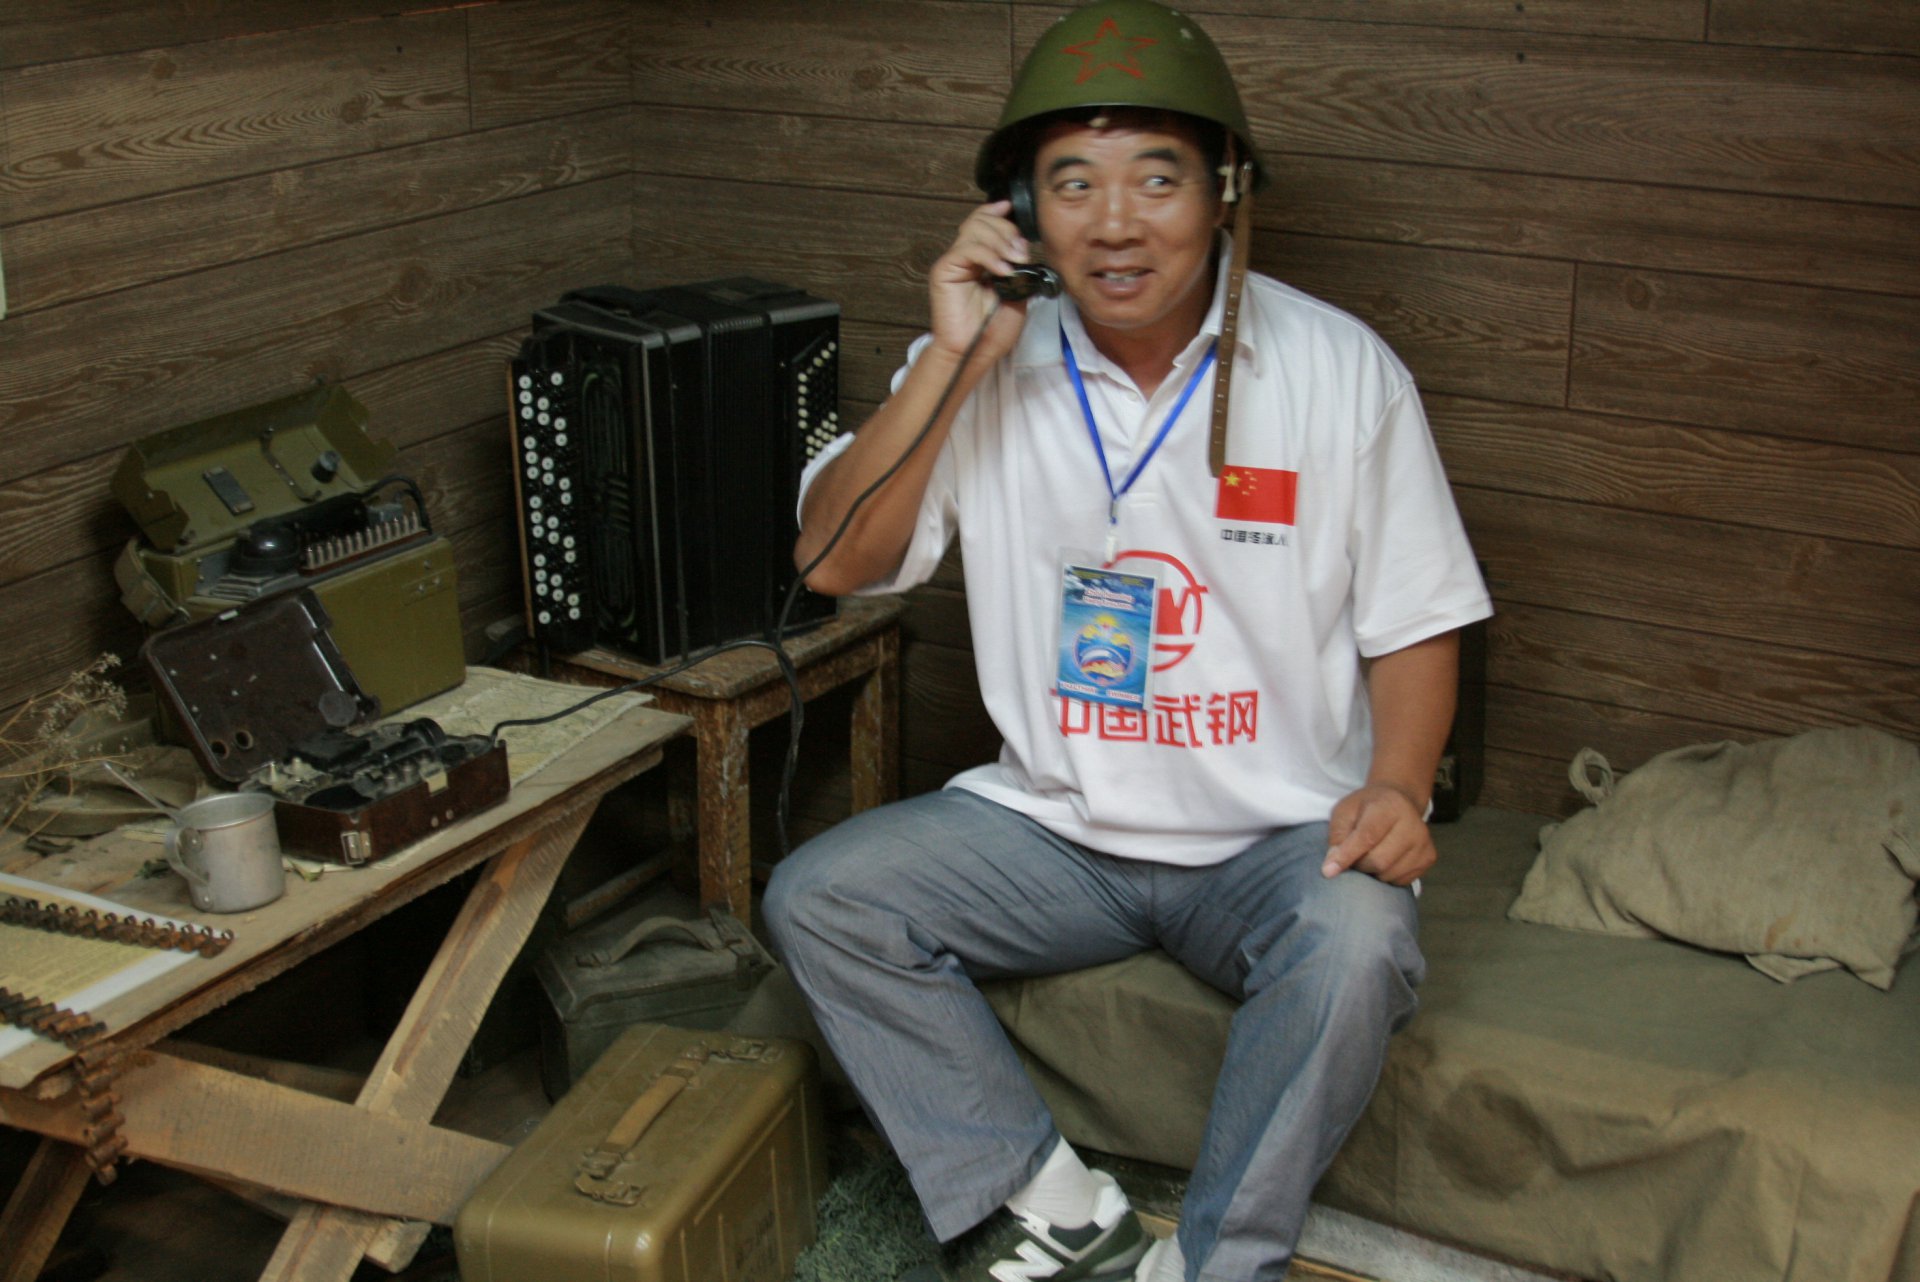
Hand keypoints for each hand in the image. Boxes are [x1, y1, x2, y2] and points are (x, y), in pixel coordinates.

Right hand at [926, 200, 1033, 361]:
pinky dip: (989, 256)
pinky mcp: (945, 270)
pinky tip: (1002, 271)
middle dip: (1006, 231)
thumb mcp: (1017, 293)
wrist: (976, 352)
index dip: (997, 213)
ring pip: (975, 229)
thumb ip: (1018, 267)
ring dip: (1000, 241)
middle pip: (981, 221)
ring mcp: (954, 262)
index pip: (984, 222)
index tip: (1012, 210)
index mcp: (981, 259)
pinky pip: (968, 249)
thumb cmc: (993, 329)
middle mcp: (966, 257)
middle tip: (1020, 253)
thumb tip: (1022, 245)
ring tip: (1014, 263)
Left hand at [1322, 783, 1434, 885]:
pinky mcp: (1428, 857)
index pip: (1367, 836)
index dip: (1347, 855)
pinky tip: (1385, 860)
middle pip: (1379, 861)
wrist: (1398, 802)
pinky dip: (1386, 876)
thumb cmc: (1366, 808)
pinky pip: (1400, 880)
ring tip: (1369, 855)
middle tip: (1352, 858)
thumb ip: (1337, 836)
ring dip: (1371, 872)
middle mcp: (1412, 824)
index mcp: (1388, 807)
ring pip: (1389, 874)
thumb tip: (1332, 865)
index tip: (1328, 871)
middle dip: (1358, 865)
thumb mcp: (1345, 811)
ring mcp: (1423, 842)